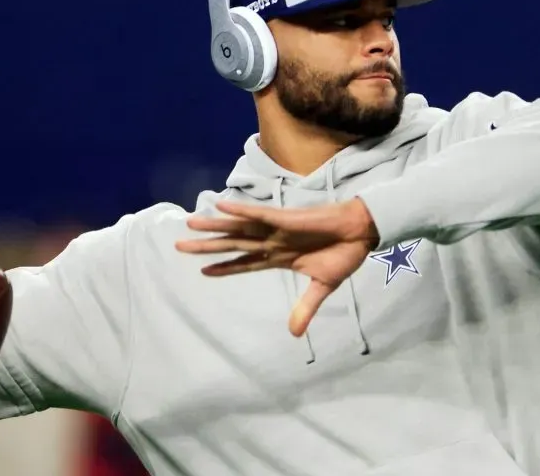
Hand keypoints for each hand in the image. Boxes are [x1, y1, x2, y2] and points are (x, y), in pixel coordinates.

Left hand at [175, 198, 379, 336]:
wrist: (361, 233)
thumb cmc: (343, 254)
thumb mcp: (323, 286)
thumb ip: (305, 307)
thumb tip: (294, 334)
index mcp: (279, 258)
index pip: (244, 264)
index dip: (224, 268)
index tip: (202, 271)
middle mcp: (272, 242)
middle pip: (233, 245)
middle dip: (207, 247)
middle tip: (179, 246)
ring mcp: (276, 229)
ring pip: (239, 228)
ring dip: (215, 226)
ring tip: (190, 223)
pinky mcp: (285, 218)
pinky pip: (258, 214)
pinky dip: (240, 210)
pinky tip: (220, 206)